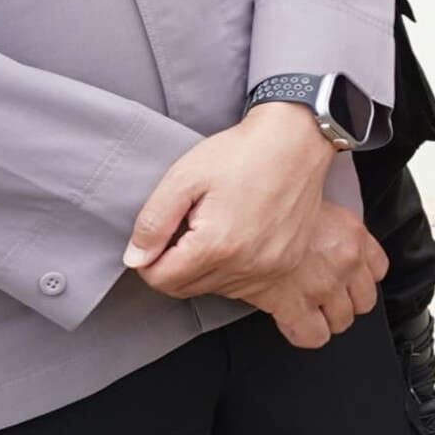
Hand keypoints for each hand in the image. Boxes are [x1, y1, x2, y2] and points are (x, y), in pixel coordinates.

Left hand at [123, 104, 383, 346]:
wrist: (297, 143)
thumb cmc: (241, 153)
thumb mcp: (183, 177)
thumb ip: (153, 222)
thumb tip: (136, 259)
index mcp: (216, 245)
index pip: (161, 279)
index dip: (147, 261)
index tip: (156, 238)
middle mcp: (246, 265)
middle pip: (185, 289)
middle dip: (173, 267)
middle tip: (180, 232)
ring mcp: (270, 269)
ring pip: (214, 291)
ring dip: (202, 271)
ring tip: (210, 232)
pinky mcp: (285, 266)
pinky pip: (244, 288)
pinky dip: (229, 273)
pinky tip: (231, 244)